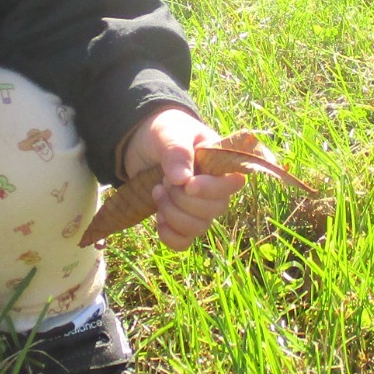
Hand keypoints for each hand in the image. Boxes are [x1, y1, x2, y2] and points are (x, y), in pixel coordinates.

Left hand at [116, 106, 244, 251]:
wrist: (139, 143)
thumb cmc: (162, 131)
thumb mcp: (168, 132)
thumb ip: (177, 151)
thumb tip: (182, 179)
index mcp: (219, 162)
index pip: (234, 184)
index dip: (211, 189)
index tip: (187, 184)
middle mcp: (214, 187)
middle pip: (215, 210)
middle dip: (184, 200)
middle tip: (164, 181)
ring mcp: (198, 206)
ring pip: (199, 227)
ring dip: (173, 215)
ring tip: (156, 192)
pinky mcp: (181, 220)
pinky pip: (184, 241)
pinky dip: (170, 236)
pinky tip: (158, 220)